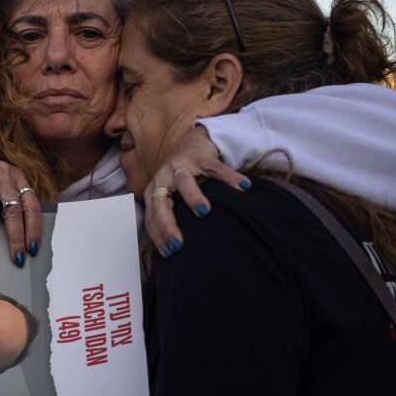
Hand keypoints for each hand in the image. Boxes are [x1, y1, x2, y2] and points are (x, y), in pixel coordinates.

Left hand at [144, 126, 250, 257]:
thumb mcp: (172, 196)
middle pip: (161, 202)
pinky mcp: (200, 155)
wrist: (192, 142)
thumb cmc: (182, 178)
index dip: (158, 235)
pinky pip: (215, 168)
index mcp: (154, 190)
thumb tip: (176, 250)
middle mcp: (163, 177)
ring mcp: (181, 165)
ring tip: (204, 212)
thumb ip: (172, 215)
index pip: (152, 217)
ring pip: (184, 181)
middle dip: (168, 224)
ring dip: (192, 197)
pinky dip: (229, 177)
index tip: (169, 253)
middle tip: (178, 243)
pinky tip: (243, 187)